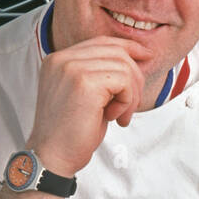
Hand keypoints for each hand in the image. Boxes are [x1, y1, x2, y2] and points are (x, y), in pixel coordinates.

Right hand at [27, 35, 153, 176]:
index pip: (102, 42)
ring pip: (124, 66)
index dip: (128, 47)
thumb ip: (100, 74)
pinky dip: (126, 101)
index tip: (147, 57)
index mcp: (58, 60)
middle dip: (134, 78)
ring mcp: (71, 68)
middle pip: (117, 51)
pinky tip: (114, 117)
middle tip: (129, 107)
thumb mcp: (84, 96)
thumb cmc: (70, 133)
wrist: (52, 156)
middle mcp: (62, 58)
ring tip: (121, 115)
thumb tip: (136, 58)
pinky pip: (123, 80)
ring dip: (131, 94)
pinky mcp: (84, 82)